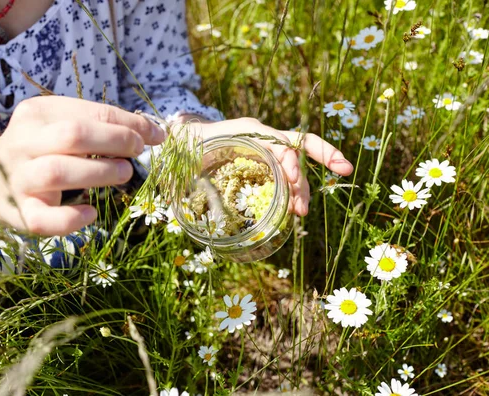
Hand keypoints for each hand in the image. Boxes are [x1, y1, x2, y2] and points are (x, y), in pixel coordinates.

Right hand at [0, 97, 164, 235]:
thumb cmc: (36, 152)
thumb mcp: (57, 127)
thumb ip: (96, 126)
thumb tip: (150, 132)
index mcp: (37, 114)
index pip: (91, 112)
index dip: (130, 123)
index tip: (156, 135)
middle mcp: (24, 143)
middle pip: (74, 135)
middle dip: (117, 141)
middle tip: (138, 152)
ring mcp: (19, 179)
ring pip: (59, 172)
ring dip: (101, 173)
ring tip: (123, 174)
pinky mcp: (20, 213)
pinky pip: (45, 219)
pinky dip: (73, 219)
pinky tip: (91, 213)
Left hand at [185, 117, 353, 215]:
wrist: (187, 140)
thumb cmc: (189, 143)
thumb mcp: (190, 149)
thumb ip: (190, 163)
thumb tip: (185, 189)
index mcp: (248, 131)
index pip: (278, 140)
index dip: (289, 159)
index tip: (293, 180)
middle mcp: (262, 138)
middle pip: (300, 145)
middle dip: (325, 156)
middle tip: (334, 178)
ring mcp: (266, 152)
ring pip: (296, 166)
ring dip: (303, 189)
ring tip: (301, 213)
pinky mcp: (265, 167)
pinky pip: (286, 177)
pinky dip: (295, 193)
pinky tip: (295, 210)